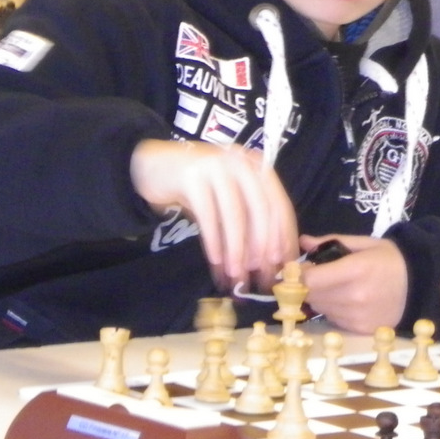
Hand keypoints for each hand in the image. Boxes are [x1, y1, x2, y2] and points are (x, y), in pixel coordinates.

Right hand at [129, 139, 298, 291]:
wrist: (155, 165)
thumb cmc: (200, 187)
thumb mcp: (230, 199)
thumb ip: (249, 221)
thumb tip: (267, 261)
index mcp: (258, 168)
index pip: (279, 204)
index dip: (284, 236)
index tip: (284, 264)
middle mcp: (242, 163)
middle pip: (261, 210)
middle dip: (263, 247)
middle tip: (261, 275)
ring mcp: (217, 166)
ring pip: (235, 214)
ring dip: (237, 249)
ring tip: (236, 274)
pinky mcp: (191, 177)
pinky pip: (207, 215)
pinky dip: (214, 241)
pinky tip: (216, 260)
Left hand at [299, 235, 407, 333]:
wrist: (420, 283)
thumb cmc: (390, 259)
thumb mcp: (364, 244)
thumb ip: (331, 241)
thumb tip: (303, 242)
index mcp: (356, 269)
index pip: (310, 279)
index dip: (299, 275)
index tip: (300, 270)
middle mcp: (355, 296)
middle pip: (312, 296)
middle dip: (310, 286)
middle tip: (322, 277)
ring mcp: (358, 316)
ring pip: (321, 309)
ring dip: (322, 299)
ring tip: (339, 289)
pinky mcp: (361, 329)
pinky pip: (334, 320)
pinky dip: (335, 311)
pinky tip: (349, 302)